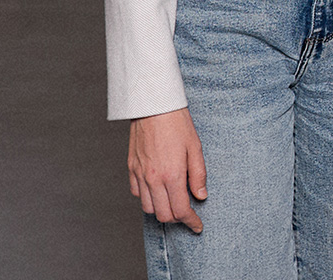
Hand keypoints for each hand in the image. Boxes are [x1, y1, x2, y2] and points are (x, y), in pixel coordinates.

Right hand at [127, 107, 206, 233]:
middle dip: (177, 219)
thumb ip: (198, 175)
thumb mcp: (196, 148)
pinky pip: (137, 193)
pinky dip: (147, 198)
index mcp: (172, 175)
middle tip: (188, 214)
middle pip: (163, 214)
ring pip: (148, 208)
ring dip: (161, 210)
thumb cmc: (177, 124)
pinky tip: (158, 190)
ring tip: (173, 202)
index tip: (197, 226)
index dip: (190, 222)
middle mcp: (153, 179)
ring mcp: (140, 174)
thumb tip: (201, 196)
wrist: (153, 107)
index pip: (180, 210)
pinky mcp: (131, 168)